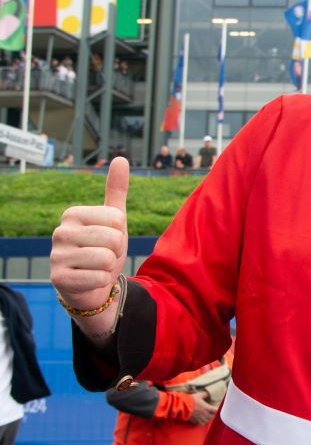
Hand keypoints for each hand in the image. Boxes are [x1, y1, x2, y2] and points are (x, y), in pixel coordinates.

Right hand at [50, 157, 129, 335]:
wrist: (92, 285)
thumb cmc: (103, 248)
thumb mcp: (113, 220)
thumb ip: (116, 190)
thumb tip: (121, 159)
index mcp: (72, 214)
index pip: (117, 218)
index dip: (120, 232)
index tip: (108, 239)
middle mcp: (60, 232)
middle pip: (113, 238)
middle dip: (116, 250)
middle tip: (103, 256)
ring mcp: (56, 256)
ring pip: (106, 258)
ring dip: (109, 266)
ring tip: (97, 267)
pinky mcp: (59, 279)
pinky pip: (99, 277)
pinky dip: (101, 281)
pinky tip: (89, 280)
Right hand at [188, 395, 217, 424]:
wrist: (181, 408)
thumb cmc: (190, 401)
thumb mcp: (198, 395)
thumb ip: (204, 394)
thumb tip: (208, 393)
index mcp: (207, 408)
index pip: (216, 410)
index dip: (218, 410)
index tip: (218, 408)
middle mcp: (205, 414)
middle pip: (212, 416)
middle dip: (213, 414)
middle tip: (212, 411)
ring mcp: (200, 419)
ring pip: (207, 420)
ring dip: (208, 418)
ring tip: (208, 415)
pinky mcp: (195, 422)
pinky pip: (201, 423)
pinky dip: (203, 421)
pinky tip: (202, 419)